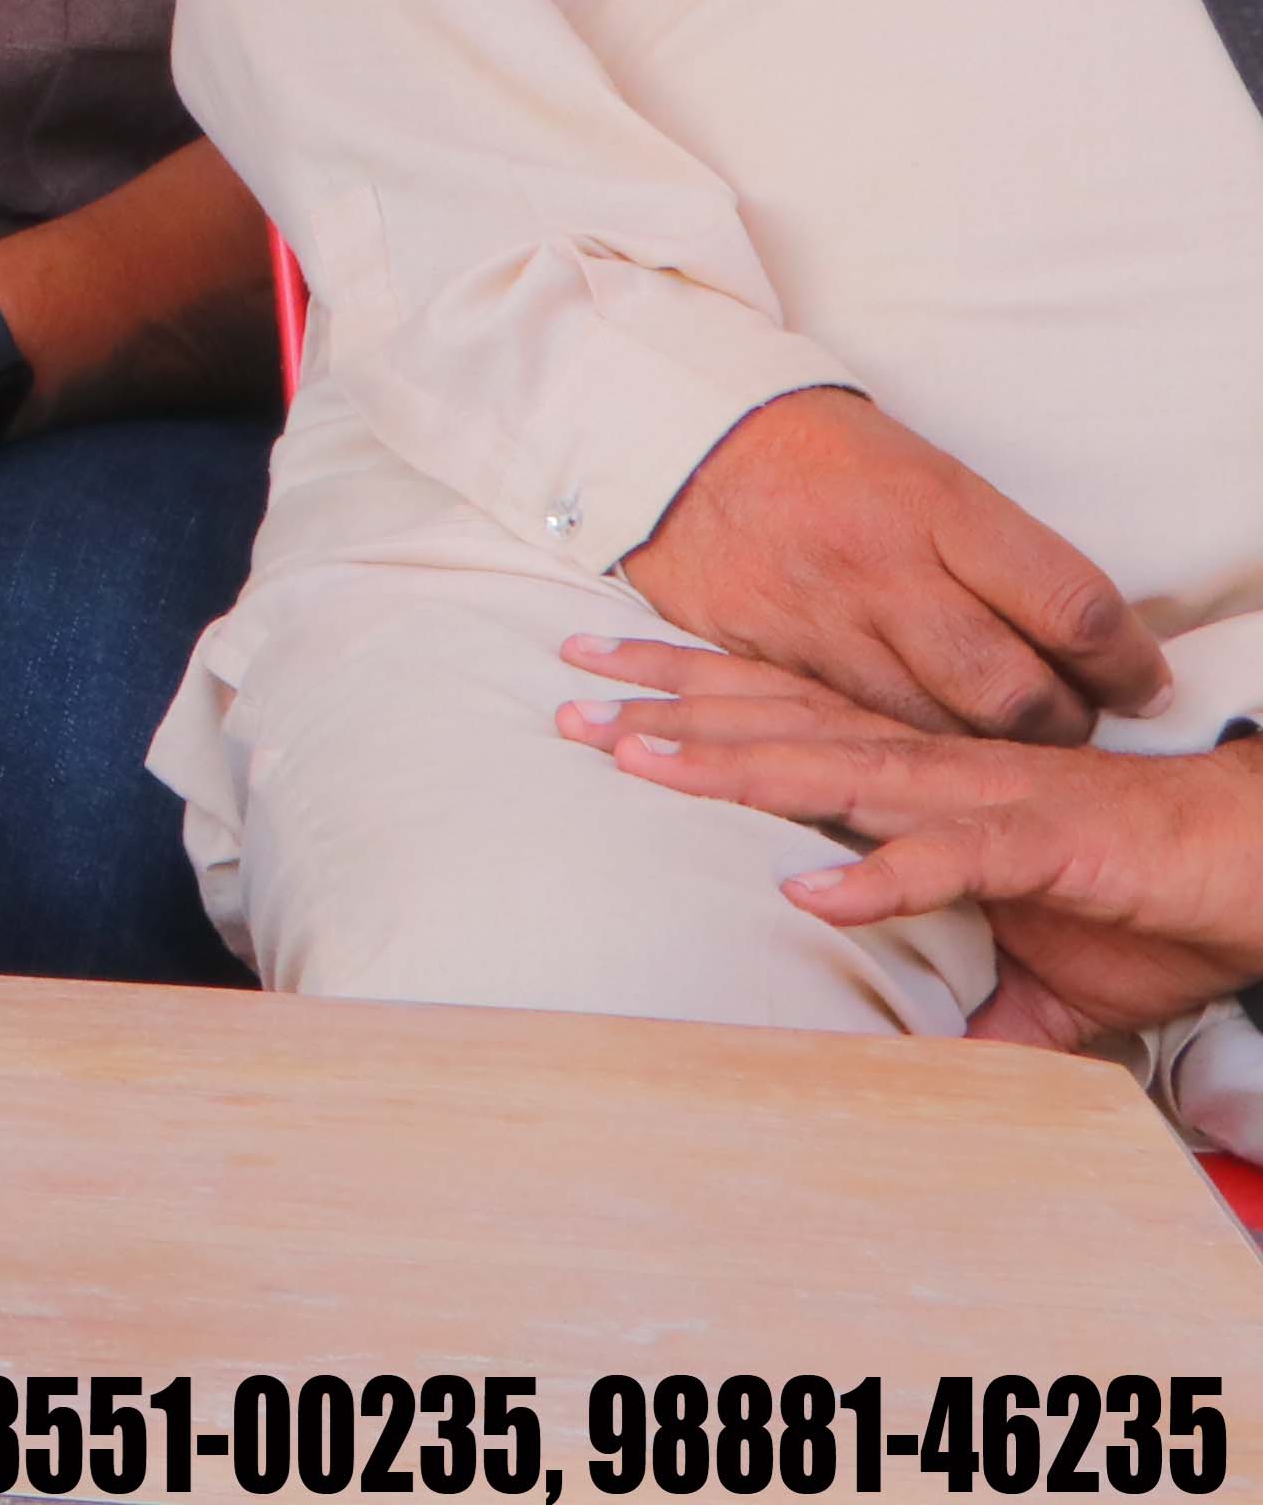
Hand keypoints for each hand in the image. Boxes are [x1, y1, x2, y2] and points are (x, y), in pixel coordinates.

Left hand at [560, 636, 1262, 1044]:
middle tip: (569, 704)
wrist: (1247, 873)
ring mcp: (979, 801)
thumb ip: (958, 1005)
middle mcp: (929, 771)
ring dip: (736, 766)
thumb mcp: (1027, 970)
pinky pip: (948, 859)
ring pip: (836, 770)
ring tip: (643, 762)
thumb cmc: (1137, 905)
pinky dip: (880, 872)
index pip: (780, 723)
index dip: (686, 702)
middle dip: (669, 712)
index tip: (591, 696)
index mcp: (915, 779)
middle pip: (777, 726)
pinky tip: (811, 891)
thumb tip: (907, 1067)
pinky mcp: (1039, 847)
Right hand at [623, 387, 1172, 743]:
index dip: (1125, 664)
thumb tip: (1081, 639)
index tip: (1140, 684)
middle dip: (1062, 723)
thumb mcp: (928, 474)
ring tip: (997, 734)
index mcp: (940, 506)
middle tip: (1071, 720)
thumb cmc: (824, 456)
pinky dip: (900, 742)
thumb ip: (998, 556)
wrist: (679, 439)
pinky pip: (855, 726)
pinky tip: (918, 736)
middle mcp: (885, 567)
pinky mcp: (768, 653)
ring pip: (936, 727)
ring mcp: (822, 616)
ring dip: (984, 746)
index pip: (1071, 607)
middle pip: (1011, 691)